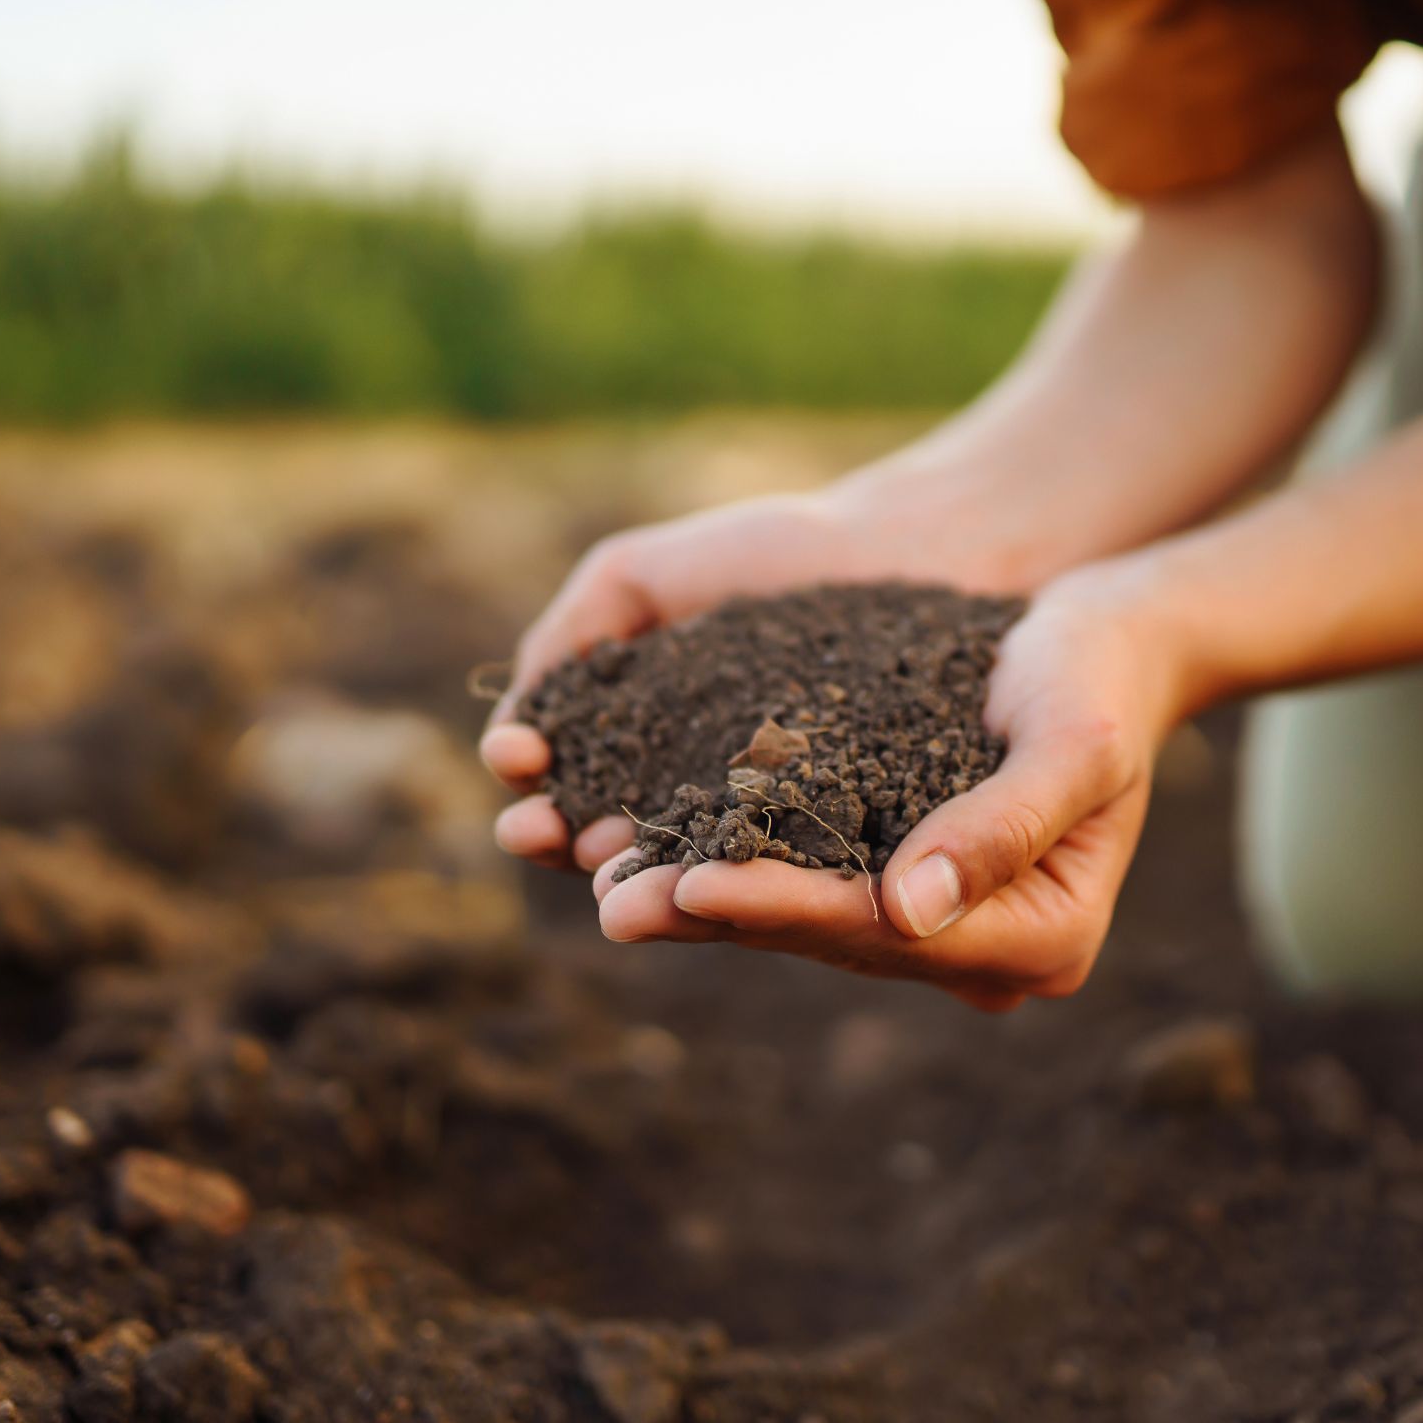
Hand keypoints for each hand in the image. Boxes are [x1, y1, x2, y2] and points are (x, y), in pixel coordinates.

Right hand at [481, 487, 1017, 869]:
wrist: (910, 548)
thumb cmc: (777, 554)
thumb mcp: (642, 576)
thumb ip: (572, 634)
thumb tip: (512, 731)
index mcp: (643, 744)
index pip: (567, 783)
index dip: (533, 782)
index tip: (517, 761)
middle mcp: (696, 798)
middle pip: (609, 837)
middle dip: (563, 838)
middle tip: (539, 831)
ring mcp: (767, 827)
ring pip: (682, 866)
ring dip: (632, 872)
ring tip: (602, 863)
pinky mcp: (838, 843)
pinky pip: (779, 866)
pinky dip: (732, 874)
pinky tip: (698, 866)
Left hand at [575, 568, 1182, 1010]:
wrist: (1106, 643)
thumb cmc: (1099, 677)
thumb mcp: (1072, 738)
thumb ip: (1003, 824)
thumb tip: (908, 910)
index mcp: (1044, 939)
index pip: (888, 932)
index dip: (784, 908)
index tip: (691, 883)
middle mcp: (987, 953)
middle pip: (834, 940)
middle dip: (719, 916)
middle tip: (611, 903)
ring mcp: (941, 927)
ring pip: (805, 922)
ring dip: (704, 902)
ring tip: (603, 882)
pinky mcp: (900, 883)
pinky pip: (804, 883)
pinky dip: (729, 864)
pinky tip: (648, 846)